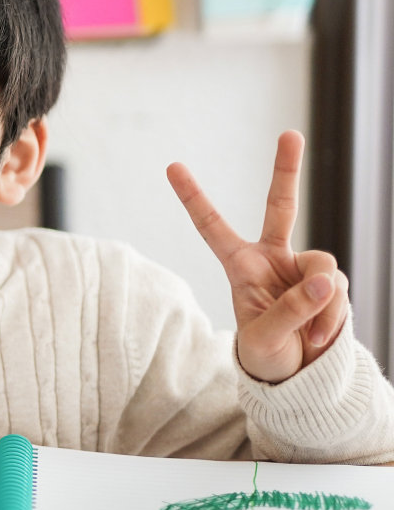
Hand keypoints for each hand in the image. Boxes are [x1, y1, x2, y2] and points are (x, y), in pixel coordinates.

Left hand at [167, 130, 349, 383]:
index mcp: (240, 265)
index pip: (211, 226)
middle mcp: (273, 258)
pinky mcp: (331, 285)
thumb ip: (291, 310)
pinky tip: (318, 339)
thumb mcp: (265, 338)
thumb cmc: (266, 354)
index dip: (193, 197)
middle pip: (281, 206)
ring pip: (323, 270)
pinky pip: (338, 294)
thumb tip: (326, 281)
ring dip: (319, 308)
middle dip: (286, 169)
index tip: (171, 165)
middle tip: (290, 132)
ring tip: (306, 337)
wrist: (297, 377)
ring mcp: (304, 269)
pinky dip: (331, 320)